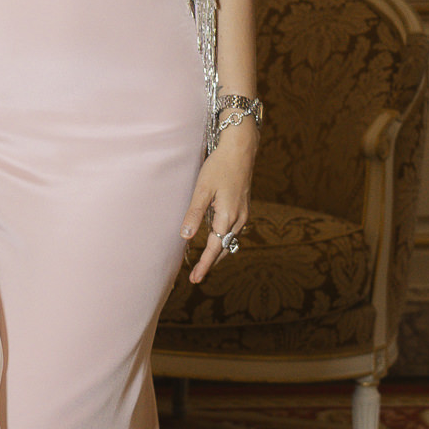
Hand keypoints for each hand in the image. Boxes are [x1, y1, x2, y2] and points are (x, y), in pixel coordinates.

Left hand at [181, 119, 255, 284]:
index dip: (204, 265)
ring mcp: (244, 213)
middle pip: (224, 248)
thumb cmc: (219, 166)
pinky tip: (216, 240)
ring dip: (217, 252)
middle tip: (196, 276)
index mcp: (228, 216)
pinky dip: (223, 239)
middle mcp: (239, 218)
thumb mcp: (202, 189)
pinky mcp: (243, 207)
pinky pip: (234, 231)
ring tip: (204, 262)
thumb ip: (194, 214)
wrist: (241, 149)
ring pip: (230, 240)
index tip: (195, 279)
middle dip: (210, 262)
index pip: (214, 248)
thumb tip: (185, 237)